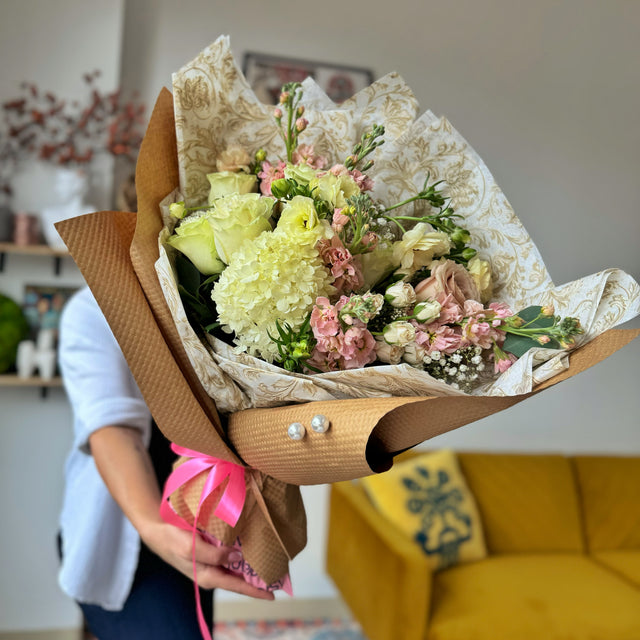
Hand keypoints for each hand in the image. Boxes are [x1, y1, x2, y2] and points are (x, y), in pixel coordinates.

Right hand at [141, 519, 274, 599]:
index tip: (273, 595)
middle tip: (279, 576)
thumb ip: (213, 554)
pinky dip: (241, 554)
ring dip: (251, 565)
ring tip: (271, 562)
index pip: (236, 586)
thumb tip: (238, 557)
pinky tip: (252, 547)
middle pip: (238, 579)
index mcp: (207, 576)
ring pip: (235, 567)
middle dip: (257, 579)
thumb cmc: (172, 539)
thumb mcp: (190, 547)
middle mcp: (212, 571)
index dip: (255, 591)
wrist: (157, 529)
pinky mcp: (210, 551)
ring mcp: (211, 562)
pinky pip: (229, 555)